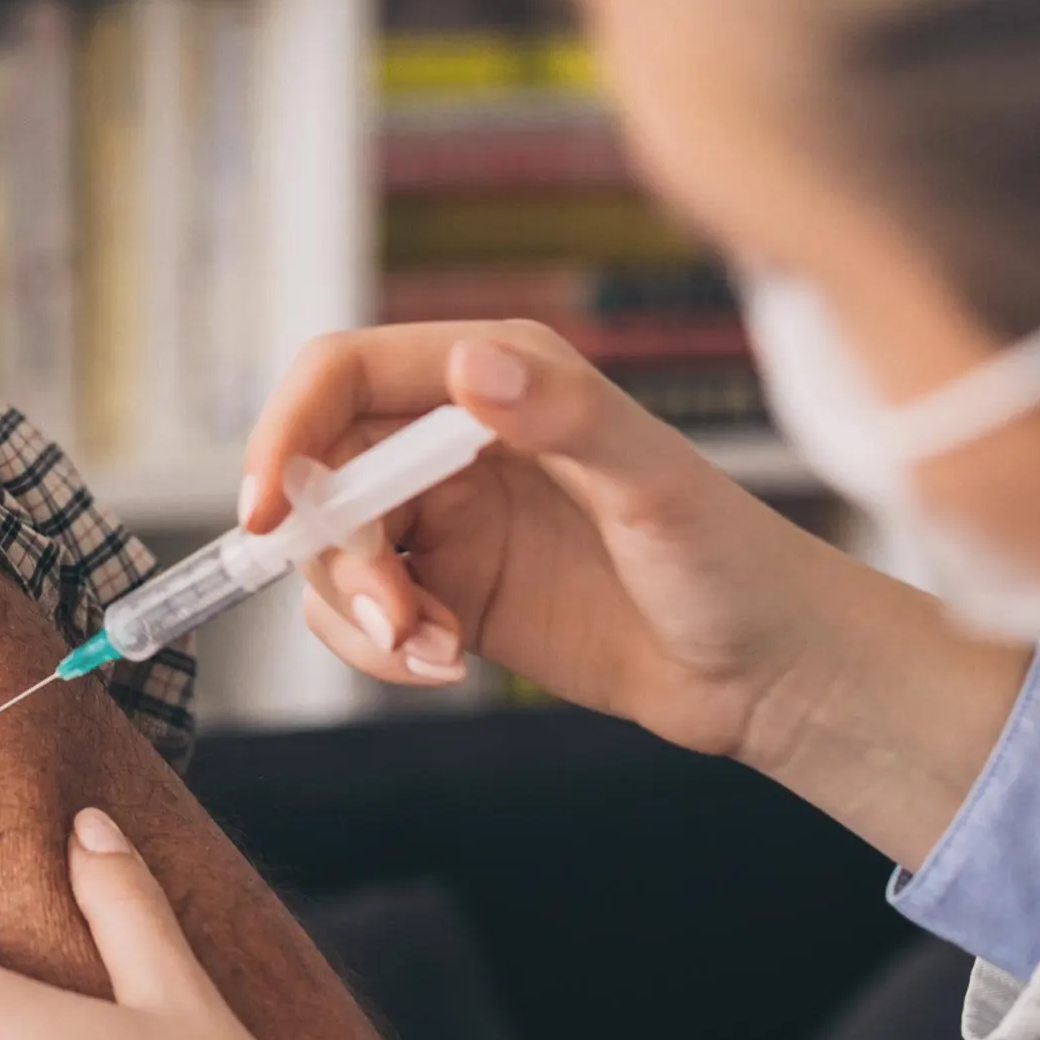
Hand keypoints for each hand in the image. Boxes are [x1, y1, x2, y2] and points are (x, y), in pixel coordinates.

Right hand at [241, 321, 1028, 864]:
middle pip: (322, 475)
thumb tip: (467, 366)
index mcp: (498, 379)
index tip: (267, 513)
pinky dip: (378, 648)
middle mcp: (457, 440)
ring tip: (433, 653)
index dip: (286, 431)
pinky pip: (359, 615)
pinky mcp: (449, 594)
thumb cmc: (737, 563)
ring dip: (357, 611)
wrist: (772, 673)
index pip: (344, 375)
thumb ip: (561, 417)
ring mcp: (447, 521)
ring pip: (330, 554)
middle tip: (394, 616)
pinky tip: (445, 665)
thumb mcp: (653, 483)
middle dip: (333, 552)